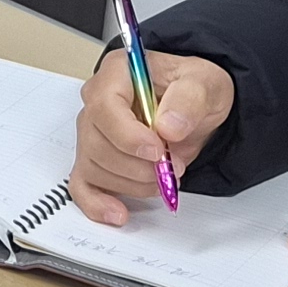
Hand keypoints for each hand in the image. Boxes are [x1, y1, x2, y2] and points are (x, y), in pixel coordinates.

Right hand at [68, 49, 233, 224]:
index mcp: (117, 73)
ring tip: (164, 179)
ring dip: (132, 183)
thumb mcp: (204, 83)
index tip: (156, 151)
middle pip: (97, 143)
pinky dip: (97, 203)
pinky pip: (83, 186)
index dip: (127, 135)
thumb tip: (168, 126)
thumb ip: (189, 99)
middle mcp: (97, 102)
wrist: (195, 108)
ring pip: (95, 168)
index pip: (104, 106)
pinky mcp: (96, 160)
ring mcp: (93, 133)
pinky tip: (118, 213)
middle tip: (173, 167)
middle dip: (137, 165)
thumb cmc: (192, 89)